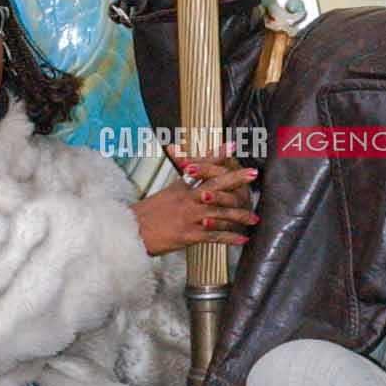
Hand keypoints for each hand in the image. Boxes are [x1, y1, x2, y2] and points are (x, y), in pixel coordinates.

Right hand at [132, 149, 258, 255]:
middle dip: (236, 179)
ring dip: (239, 216)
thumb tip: (189, 175)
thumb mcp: (165, 194)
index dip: (217, 156)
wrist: (130, 232)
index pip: (202, 168)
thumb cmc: (146, 215)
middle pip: (215, 186)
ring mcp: (188, 217)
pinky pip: (213, 236)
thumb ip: (181, 185)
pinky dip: (229, 238)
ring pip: (219, 213)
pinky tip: (242, 239)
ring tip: (254, 219)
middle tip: (254, 173)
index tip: (232, 146)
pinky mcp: (188, 235)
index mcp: (181, 187)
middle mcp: (187, 199)